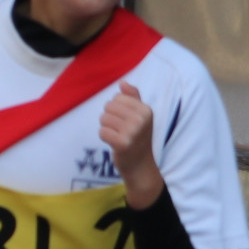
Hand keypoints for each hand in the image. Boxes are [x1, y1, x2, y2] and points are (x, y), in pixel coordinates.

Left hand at [100, 81, 162, 208]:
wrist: (140, 166)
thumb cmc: (137, 139)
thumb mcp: (140, 117)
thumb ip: (133, 98)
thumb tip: (122, 82)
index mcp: (146, 110)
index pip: (118, 97)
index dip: (116, 109)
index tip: (126, 122)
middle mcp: (141, 119)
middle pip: (109, 106)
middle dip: (109, 118)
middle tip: (120, 130)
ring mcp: (133, 132)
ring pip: (103, 118)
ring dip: (106, 128)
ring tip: (117, 136)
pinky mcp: (122, 143)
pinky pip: (102, 132)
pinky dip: (105, 137)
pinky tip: (114, 144)